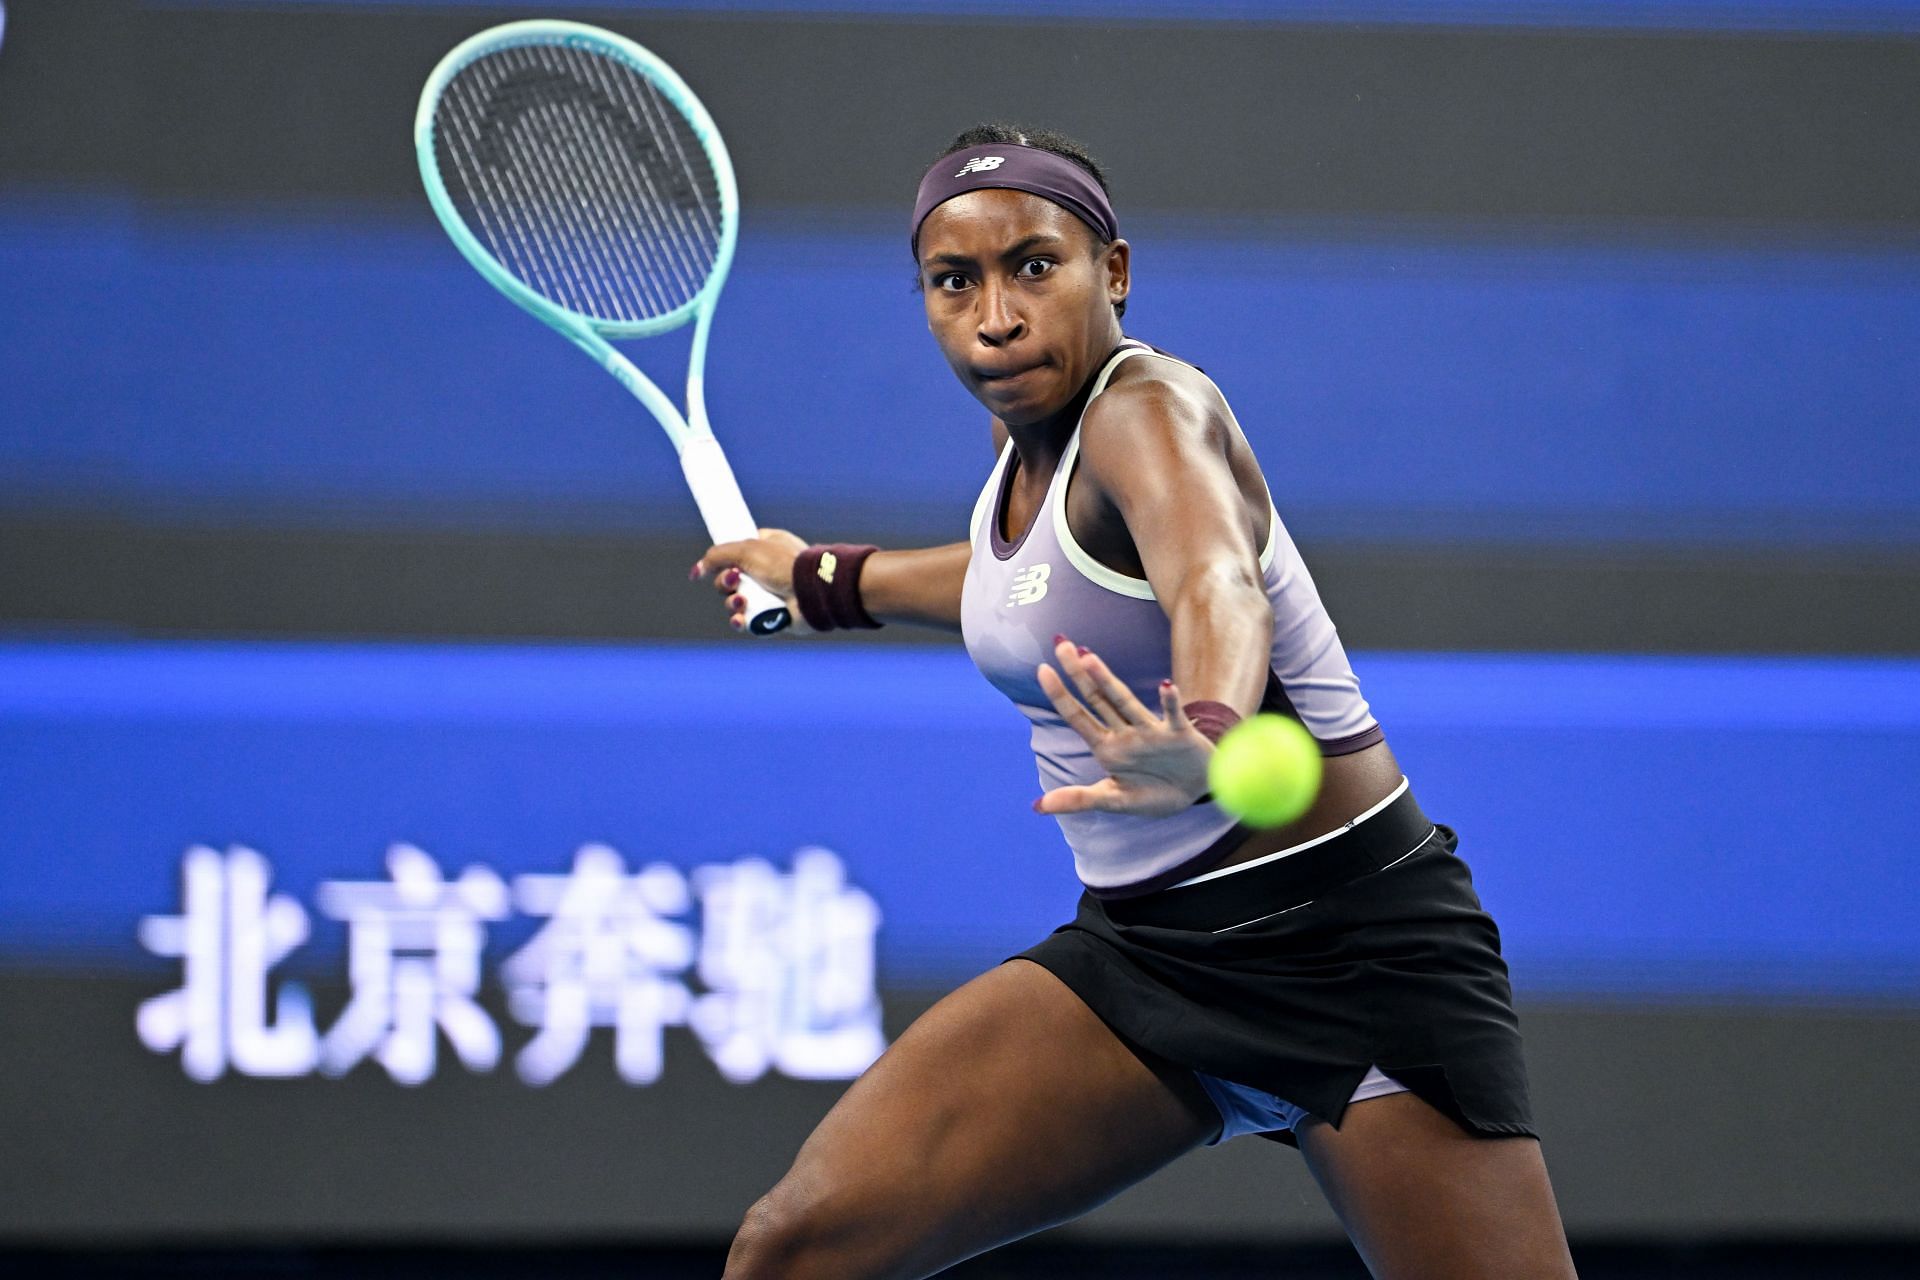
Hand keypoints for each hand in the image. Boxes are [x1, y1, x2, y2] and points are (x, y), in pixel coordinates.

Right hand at [693, 528, 809, 632]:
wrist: (811, 590)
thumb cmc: (784, 564)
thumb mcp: (746, 550)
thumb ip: (717, 555)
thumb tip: (698, 570)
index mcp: (766, 547)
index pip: (736, 551)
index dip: (723, 559)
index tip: (712, 564)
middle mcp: (768, 570)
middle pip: (730, 580)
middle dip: (726, 583)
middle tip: (735, 580)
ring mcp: (770, 594)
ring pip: (735, 602)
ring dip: (732, 603)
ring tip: (741, 602)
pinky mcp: (772, 616)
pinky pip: (747, 621)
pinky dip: (740, 621)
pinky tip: (740, 619)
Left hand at [1034, 635, 1212, 818]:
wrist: (1197, 791)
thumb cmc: (1154, 792)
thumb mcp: (1115, 801)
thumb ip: (1079, 799)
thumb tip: (1036, 806)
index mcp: (1107, 747)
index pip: (1078, 717)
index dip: (1060, 695)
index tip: (1041, 669)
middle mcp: (1125, 733)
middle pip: (1097, 698)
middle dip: (1078, 673)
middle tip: (1061, 644)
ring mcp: (1151, 731)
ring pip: (1125, 702)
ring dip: (1107, 681)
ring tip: (1089, 658)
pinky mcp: (1179, 734)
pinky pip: (1173, 716)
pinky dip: (1170, 702)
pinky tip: (1166, 686)